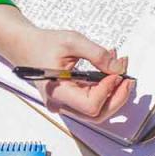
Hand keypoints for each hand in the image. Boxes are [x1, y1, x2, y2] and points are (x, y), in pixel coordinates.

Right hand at [0, 14, 133, 119]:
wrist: (26, 47)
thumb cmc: (43, 44)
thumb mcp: (71, 41)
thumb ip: (97, 54)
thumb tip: (119, 68)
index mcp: (57, 92)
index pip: (90, 105)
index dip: (108, 91)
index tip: (116, 74)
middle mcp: (61, 105)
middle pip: (98, 114)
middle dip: (118, 97)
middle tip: (128, 78)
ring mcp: (66, 105)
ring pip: (98, 112)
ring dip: (114, 94)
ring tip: (120, 72)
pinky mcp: (71, 101)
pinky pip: (93, 102)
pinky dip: (105, 90)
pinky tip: (110, 73)